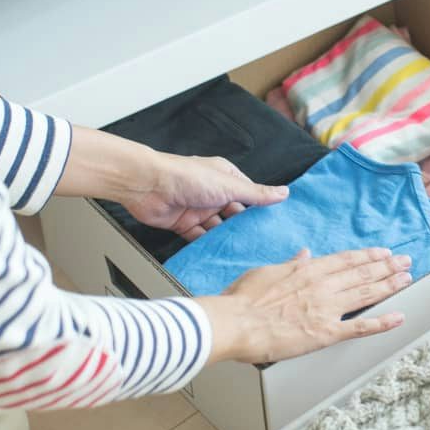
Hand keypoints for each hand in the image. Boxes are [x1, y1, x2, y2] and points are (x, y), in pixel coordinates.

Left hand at [122, 152, 287, 240]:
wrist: (147, 187)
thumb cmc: (186, 177)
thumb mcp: (229, 185)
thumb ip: (256, 193)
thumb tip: (283, 192)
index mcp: (225, 178)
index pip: (248, 194)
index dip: (260, 208)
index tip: (272, 223)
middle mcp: (212, 192)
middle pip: (234, 213)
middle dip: (243, 227)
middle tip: (259, 242)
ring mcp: (198, 208)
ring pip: (218, 227)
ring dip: (225, 237)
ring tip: (241, 251)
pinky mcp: (183, 224)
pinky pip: (199, 237)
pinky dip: (207, 244)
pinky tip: (218, 253)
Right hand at [195, 248, 411, 363]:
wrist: (236, 323)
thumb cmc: (243, 300)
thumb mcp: (267, 272)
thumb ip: (290, 264)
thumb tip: (304, 254)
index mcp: (308, 270)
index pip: (346, 259)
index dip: (368, 256)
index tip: (383, 253)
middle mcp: (323, 285)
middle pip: (362, 272)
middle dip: (387, 266)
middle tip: (405, 262)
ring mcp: (327, 308)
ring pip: (367, 293)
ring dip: (390, 285)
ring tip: (407, 278)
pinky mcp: (326, 333)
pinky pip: (361, 327)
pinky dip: (382, 322)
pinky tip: (398, 317)